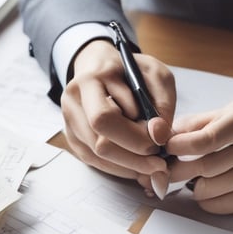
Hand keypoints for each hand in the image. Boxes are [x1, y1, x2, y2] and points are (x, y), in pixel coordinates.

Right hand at [61, 39, 174, 192]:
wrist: (99, 65)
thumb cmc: (130, 69)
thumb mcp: (156, 75)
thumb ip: (162, 103)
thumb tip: (158, 135)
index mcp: (90, 79)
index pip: (106, 118)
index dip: (136, 136)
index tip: (161, 140)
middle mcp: (73, 101)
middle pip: (99, 143)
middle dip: (134, 157)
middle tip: (159, 161)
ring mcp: (69, 122)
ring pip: (98, 157)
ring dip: (129, 166)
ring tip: (153, 164)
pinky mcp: (73, 138)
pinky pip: (95, 162)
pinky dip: (120, 168)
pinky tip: (138, 165)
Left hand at [166, 100, 232, 212]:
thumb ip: (202, 121)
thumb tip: (168, 133)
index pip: (208, 137)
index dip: (181, 146)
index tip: (167, 149)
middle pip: (206, 166)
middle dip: (180, 170)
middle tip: (168, 170)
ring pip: (211, 188)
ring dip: (194, 186)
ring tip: (194, 179)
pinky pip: (222, 205)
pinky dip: (207, 200)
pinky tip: (209, 192)